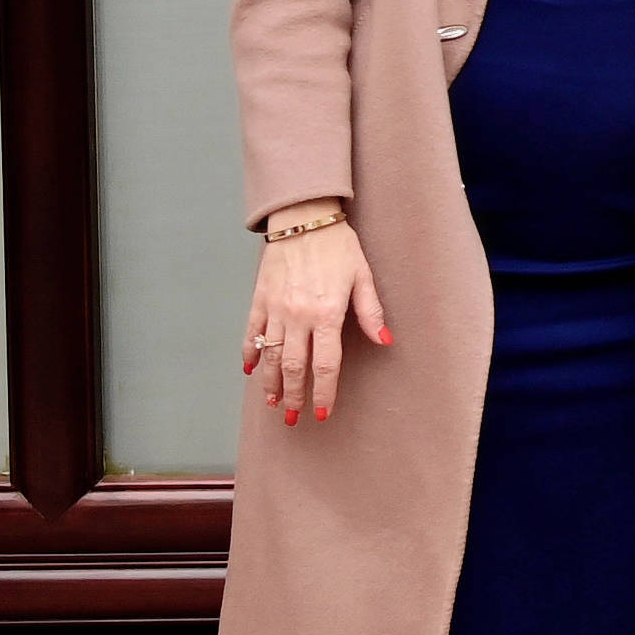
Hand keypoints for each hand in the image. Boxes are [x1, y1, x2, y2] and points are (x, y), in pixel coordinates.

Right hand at [245, 205, 388, 425]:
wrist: (304, 217)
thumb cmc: (338, 246)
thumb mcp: (363, 276)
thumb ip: (371, 312)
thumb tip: (386, 341)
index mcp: (326, 314)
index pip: (325, 364)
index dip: (324, 391)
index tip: (323, 411)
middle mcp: (298, 316)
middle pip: (293, 366)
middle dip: (294, 395)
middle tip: (294, 418)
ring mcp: (275, 309)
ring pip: (269, 355)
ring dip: (270, 382)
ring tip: (273, 403)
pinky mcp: (259, 299)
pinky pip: (252, 332)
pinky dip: (249, 353)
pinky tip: (249, 370)